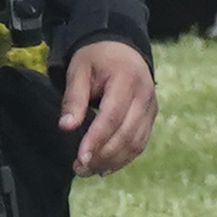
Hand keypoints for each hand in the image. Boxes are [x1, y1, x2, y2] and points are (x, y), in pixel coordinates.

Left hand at [58, 39, 156, 176]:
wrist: (121, 46)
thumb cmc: (96, 57)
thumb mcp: (79, 70)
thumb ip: (74, 98)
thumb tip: (65, 127)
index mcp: (126, 80)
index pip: (112, 117)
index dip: (97, 140)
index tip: (80, 158)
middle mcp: (144, 96)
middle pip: (126, 135)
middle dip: (103, 156)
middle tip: (79, 169)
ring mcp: (151, 107)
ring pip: (136, 143)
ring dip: (113, 161)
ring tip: (89, 171)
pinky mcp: (152, 116)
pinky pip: (141, 142)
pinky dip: (124, 158)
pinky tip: (106, 167)